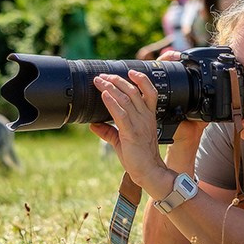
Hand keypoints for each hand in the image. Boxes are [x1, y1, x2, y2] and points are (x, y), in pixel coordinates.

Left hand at [89, 70, 166, 186]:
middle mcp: (145, 117)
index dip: (141, 79)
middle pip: (134, 91)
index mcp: (148, 117)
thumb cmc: (138, 157)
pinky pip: (121, 114)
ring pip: (127, 99)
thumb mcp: (122, 140)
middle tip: (103, 76)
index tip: (129, 71)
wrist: (149, 172)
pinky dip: (112, 102)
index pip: (149, 92)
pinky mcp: (131, 133)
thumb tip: (93, 124)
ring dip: (111, 88)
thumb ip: (109, 131)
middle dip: (118, 80)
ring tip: (99, 81)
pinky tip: (104, 95)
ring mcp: (140, 124)